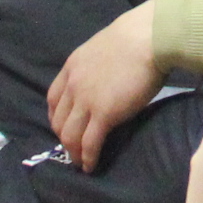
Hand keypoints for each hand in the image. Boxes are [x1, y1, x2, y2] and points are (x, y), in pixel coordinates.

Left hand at [46, 0, 165, 172]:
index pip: (53, 99)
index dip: (56, 117)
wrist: (149, 36)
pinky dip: (88, 158)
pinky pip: (89, 143)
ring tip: (81, 163)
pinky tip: (91, 166)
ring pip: (70, 136)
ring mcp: (87, 101)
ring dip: (74, 153)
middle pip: (58, 121)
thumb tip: (105, 77)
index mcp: (72, 67)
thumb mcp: (103, 47)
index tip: (64, 127)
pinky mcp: (104, 114)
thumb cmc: (136, 36)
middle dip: (64, 138)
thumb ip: (96, 65)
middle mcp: (73, 85)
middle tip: (74, 148)